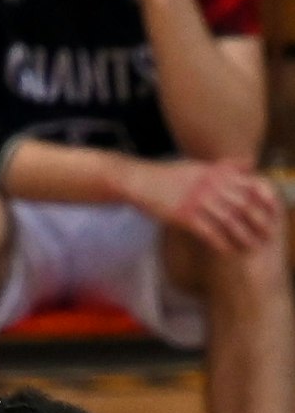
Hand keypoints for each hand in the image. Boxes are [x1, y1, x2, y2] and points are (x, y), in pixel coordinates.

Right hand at [124, 158, 279, 253]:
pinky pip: (208, 231)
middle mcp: (208, 185)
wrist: (138, 181)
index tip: (274, 214)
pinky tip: (228, 250)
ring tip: (253, 248)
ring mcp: (196, 200)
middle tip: (269, 236)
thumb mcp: (197, 165)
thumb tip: (251, 162)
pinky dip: (221, 242)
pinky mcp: (183, 214)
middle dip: (258, 222)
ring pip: (228, 221)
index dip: (264, 201)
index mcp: (214, 172)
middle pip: (243, 205)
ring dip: (243, 236)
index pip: (249, 186)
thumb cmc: (167, 174)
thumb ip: (225, 166)